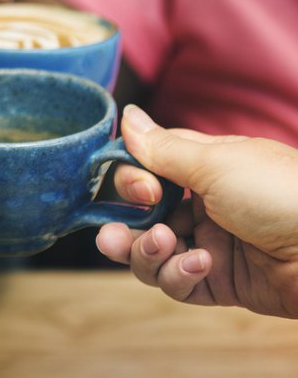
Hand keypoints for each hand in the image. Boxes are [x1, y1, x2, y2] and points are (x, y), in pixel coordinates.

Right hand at [96, 104, 297, 317]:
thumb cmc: (281, 193)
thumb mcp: (215, 163)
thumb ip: (162, 148)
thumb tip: (126, 115)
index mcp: (204, 168)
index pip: (145, 170)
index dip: (129, 180)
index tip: (140, 187)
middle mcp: (202, 205)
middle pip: (139, 216)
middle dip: (121, 225)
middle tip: (115, 233)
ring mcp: (209, 244)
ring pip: (150, 253)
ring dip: (145, 252)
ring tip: (162, 246)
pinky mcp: (218, 282)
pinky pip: (176, 282)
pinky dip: (177, 274)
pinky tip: (199, 264)